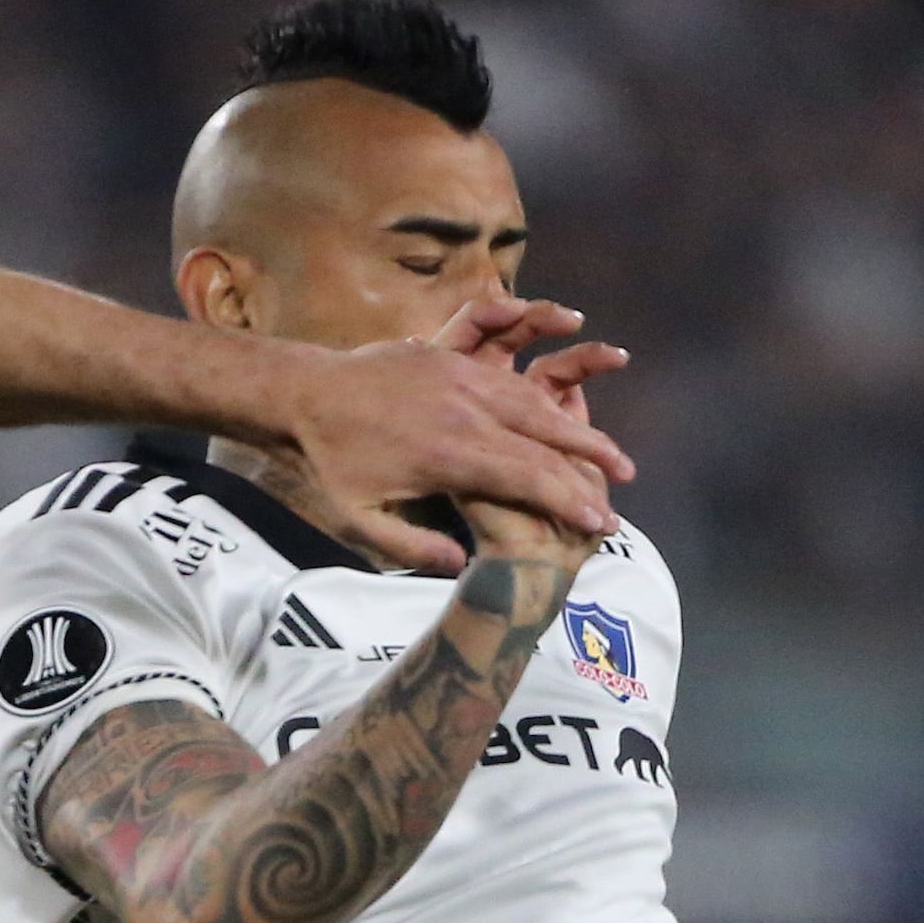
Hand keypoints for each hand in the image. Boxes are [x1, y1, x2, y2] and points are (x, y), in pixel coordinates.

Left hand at [277, 308, 633, 574]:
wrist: (298, 393)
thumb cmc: (327, 465)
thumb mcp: (360, 520)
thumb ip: (414, 545)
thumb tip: (463, 564)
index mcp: (450, 454)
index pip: (529, 480)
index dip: (571, 503)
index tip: (602, 525)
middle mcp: (464, 411)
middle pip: (546, 436)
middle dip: (591, 460)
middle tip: (625, 481)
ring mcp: (459, 378)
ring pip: (533, 400)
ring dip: (575, 424)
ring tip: (604, 446)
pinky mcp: (450, 358)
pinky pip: (508, 372)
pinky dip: (541, 389)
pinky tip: (564, 401)